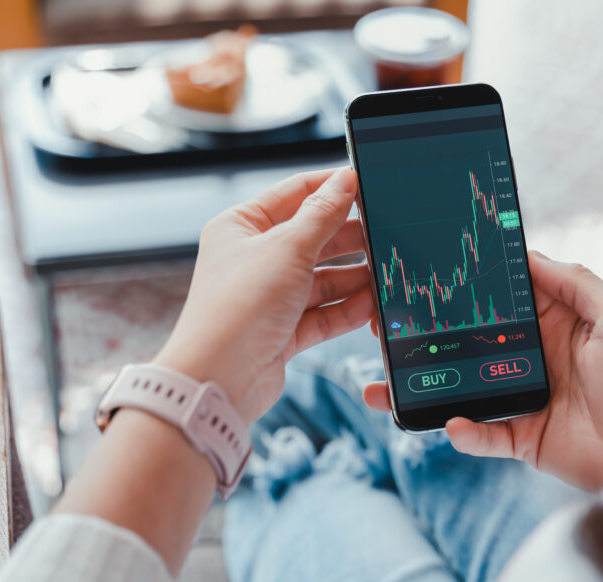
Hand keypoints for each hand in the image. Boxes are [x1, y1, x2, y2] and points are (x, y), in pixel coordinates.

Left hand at [154, 167, 373, 423]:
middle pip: (313, 238)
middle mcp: (253, 259)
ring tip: (383, 277)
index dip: (331, 188)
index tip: (366, 184)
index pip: (293, 194)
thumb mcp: (288, 248)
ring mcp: (268, 297)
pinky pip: (322, 314)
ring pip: (322, 280)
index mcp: (241, 226)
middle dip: (349, 240)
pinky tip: (369, 307)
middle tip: (383, 236)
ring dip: (353, 279)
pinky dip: (346, 311)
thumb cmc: (238, 307)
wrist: (219, 380)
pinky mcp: (282, 332)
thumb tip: (344, 181)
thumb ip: (323, 214)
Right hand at [362, 252, 602, 490]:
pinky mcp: (522, 437)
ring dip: (428, 383)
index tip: (429, 267)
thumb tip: (529, 251)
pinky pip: (483, 434)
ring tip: (387, 381)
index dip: (469, 281)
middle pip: (470, 337)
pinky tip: (450, 423)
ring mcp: (522, 396)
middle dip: (431, 330)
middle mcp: (532, 355)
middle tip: (386, 322)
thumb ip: (576, 282)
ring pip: (463, 386)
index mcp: (554, 320)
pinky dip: (464, 431)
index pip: (502, 294)